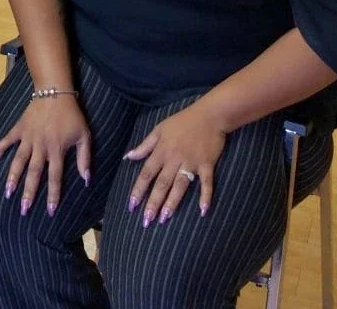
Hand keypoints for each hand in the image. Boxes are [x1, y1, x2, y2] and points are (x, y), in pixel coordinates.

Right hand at [0, 94, 89, 217]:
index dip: (53, 195)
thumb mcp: (84, 136)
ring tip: (7, 193)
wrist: (55, 92)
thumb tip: (86, 180)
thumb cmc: (72, 115)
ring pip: (18, 161)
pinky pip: (7, 140)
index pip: (55, 177)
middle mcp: (41, 146)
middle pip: (34, 173)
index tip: (50, 212)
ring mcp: (28, 138)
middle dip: (29, 193)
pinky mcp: (19, 128)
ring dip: (12, 177)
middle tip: (24, 209)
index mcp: (57, 150)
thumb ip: (84, 158)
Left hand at [124, 104, 226, 227]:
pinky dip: (205, 196)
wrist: (209, 115)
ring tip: (164, 218)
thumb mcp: (159, 130)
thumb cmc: (182, 122)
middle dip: (153, 202)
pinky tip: (202, 211)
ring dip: (172, 203)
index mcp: (161, 151)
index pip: (146, 174)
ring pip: (179, 186)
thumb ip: (144, 145)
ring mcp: (191, 163)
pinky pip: (206, 183)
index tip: (131, 206)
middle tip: (146, 220)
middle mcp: (174, 159)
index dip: (138, 190)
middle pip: (161, 183)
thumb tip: (128, 157)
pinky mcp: (207, 165)